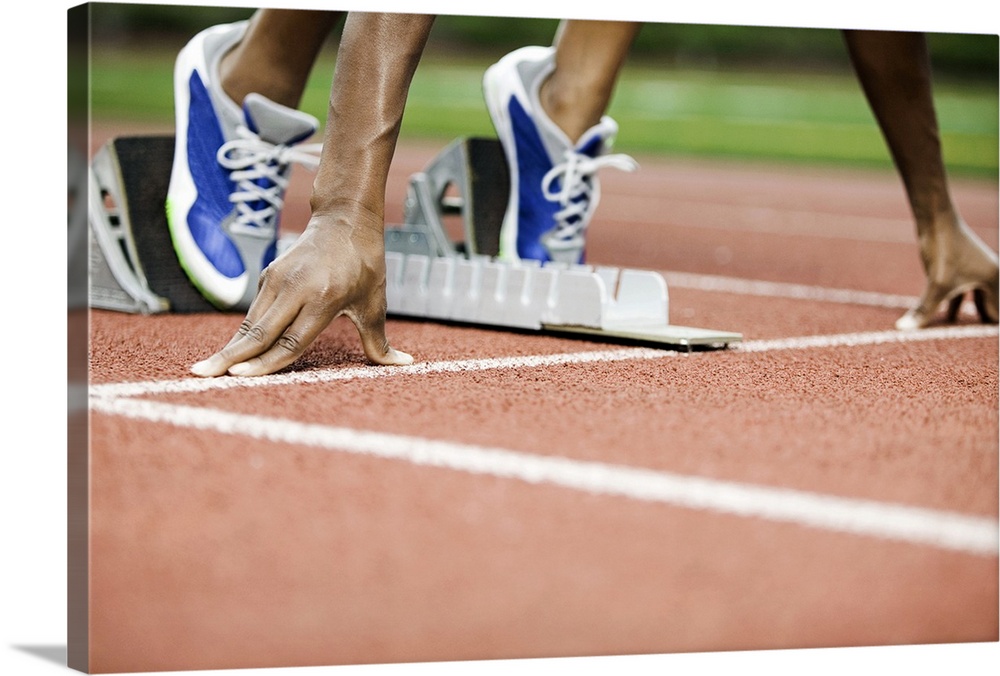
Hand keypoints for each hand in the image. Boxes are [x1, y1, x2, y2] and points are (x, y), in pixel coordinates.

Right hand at [191, 207, 412, 376]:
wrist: (345, 219)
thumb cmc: (365, 264)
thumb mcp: (375, 303)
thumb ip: (380, 341)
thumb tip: (405, 364)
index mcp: (324, 298)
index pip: (291, 340)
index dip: (266, 362)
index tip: (240, 377)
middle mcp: (297, 288)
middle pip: (260, 333)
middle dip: (231, 358)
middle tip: (203, 375)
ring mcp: (279, 279)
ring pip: (251, 323)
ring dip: (230, 347)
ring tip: (205, 368)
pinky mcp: (269, 275)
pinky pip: (254, 312)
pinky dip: (242, 334)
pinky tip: (229, 352)